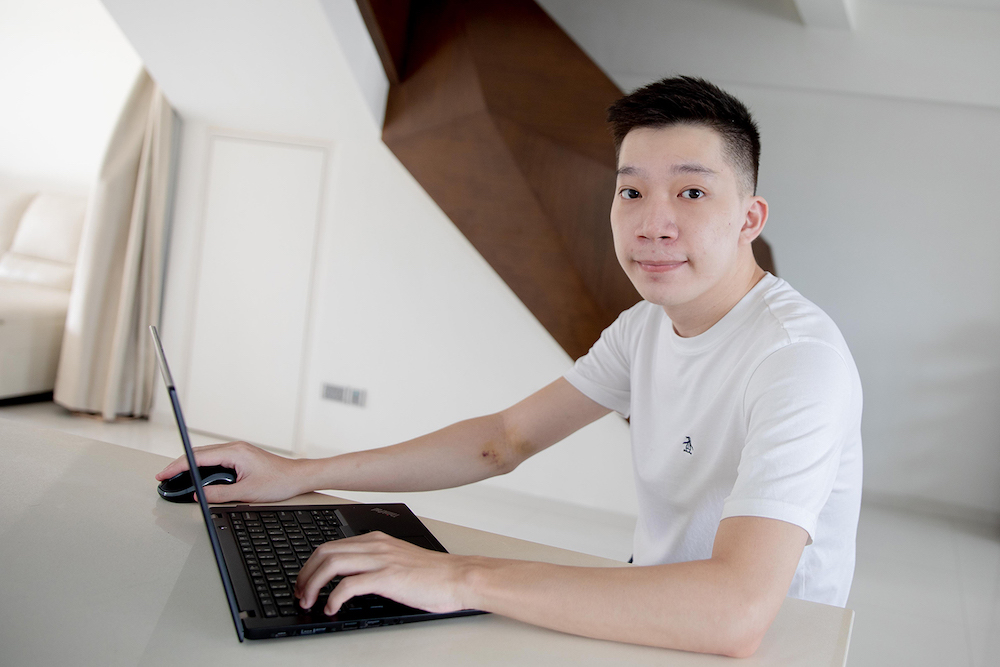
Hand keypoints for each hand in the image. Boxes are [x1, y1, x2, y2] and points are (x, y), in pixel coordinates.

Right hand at [155, 441, 309, 502]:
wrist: (297, 476)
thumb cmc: (278, 481)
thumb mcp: (246, 493)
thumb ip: (219, 494)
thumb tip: (199, 495)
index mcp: (234, 452)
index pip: (197, 457)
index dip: (177, 466)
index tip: (164, 474)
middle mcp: (235, 448)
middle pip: (198, 453)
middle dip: (179, 465)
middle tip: (164, 477)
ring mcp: (238, 451)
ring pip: (206, 455)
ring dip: (190, 465)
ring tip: (176, 477)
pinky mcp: (241, 456)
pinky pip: (216, 458)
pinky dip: (202, 466)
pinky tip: (196, 475)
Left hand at [294, 532, 475, 614]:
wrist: (457, 577)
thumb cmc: (433, 574)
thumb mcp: (398, 561)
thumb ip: (376, 564)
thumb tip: (351, 580)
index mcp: (376, 540)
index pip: (331, 545)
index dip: (311, 564)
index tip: (305, 581)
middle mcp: (375, 545)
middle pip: (325, 552)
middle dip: (305, 573)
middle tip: (300, 592)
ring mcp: (381, 559)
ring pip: (332, 564)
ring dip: (313, 584)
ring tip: (309, 601)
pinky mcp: (387, 577)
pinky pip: (348, 585)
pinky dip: (333, 598)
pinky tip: (332, 609)